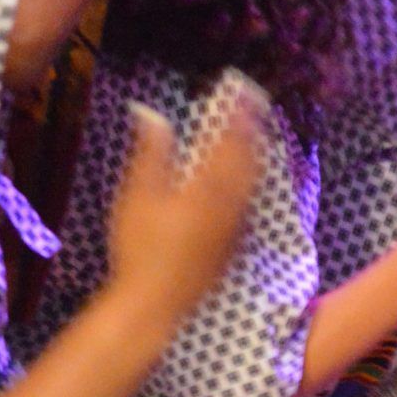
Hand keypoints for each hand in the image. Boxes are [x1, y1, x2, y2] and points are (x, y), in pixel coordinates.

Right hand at [106, 98, 262, 329]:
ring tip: (257, 138)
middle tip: (258, 108)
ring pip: (254, 184)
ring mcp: (235, 229)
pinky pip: (250, 206)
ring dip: (257, 157)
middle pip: (251, 160)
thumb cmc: (141, 249)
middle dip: (255, 131)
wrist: (155, 305)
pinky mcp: (234, 248)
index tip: (247, 91)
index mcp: (208, 186)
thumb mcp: (137, 194)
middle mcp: (230, 205)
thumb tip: (149, 111)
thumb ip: (150, 151)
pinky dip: (252, 185)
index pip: (231, 139)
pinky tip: (246, 185)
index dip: (241, 113)